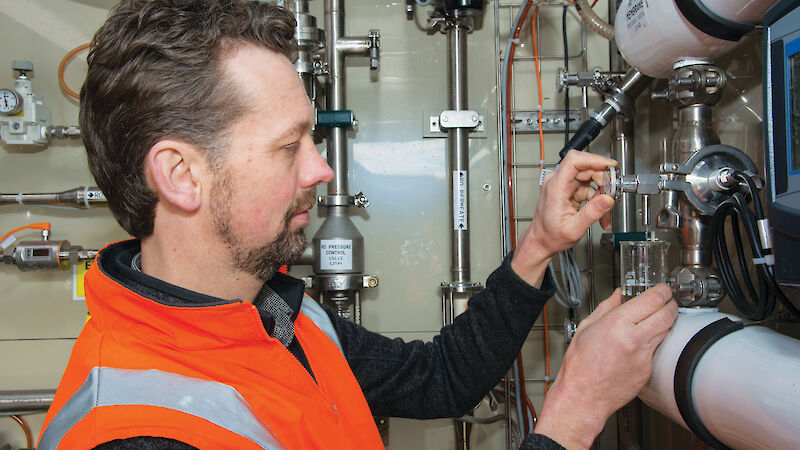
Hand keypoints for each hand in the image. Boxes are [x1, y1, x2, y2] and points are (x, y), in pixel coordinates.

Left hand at [511, 150, 615, 284]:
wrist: (542, 240)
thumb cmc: (550, 236)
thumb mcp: (573, 229)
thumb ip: (592, 213)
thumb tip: (607, 199)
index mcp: (555, 187)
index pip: (574, 160)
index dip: (594, 159)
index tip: (609, 166)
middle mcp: (558, 181)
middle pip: (587, 168)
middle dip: (603, 182)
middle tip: (612, 197)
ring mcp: (564, 184)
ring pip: (591, 178)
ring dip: (602, 194)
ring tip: (604, 213)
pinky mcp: (570, 189)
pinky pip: (590, 187)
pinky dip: (598, 200)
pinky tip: (600, 213)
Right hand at [533, 284, 677, 448]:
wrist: (583, 396)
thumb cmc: (579, 366)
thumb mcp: (586, 328)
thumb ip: (606, 308)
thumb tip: (618, 296)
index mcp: (617, 324)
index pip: (652, 300)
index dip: (662, 291)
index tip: (663, 289)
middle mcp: (633, 339)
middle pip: (667, 314)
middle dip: (670, 304)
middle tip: (667, 301)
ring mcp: (643, 356)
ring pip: (666, 331)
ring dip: (665, 321)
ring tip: (655, 318)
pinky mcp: (647, 370)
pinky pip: (657, 349)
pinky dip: (654, 342)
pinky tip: (642, 341)